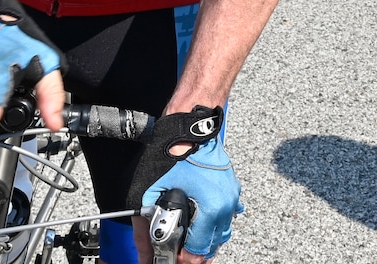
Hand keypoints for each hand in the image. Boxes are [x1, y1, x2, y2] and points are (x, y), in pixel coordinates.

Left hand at [130, 106, 243, 260]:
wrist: (190, 126)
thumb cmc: (174, 152)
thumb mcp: (152, 191)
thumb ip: (146, 226)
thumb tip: (144, 252)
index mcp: (212, 208)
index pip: (200, 249)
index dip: (185, 260)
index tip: (174, 260)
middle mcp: (227, 204)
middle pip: (214, 243)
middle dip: (196, 253)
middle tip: (179, 255)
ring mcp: (232, 194)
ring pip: (224, 230)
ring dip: (208, 239)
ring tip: (190, 242)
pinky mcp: (231, 185)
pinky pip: (229, 213)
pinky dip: (217, 222)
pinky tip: (204, 222)